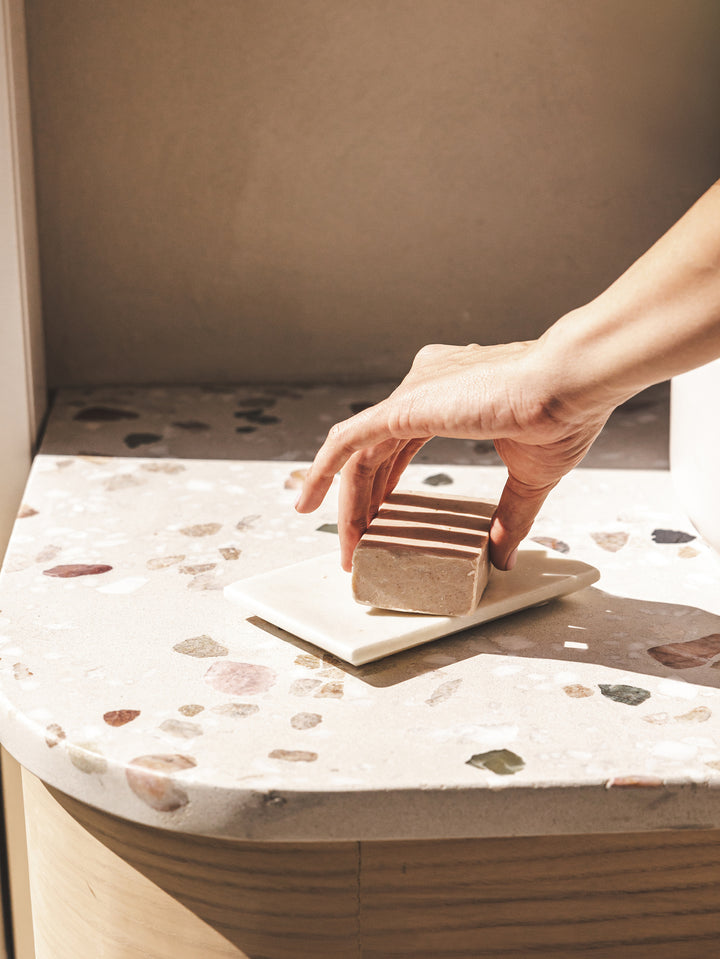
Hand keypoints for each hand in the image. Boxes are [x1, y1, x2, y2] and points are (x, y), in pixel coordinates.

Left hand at [295, 340, 613, 571]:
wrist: (573, 383)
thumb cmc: (562, 414)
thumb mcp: (529, 476)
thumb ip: (508, 515)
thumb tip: (502, 557)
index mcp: (447, 394)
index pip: (400, 443)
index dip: (386, 484)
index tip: (381, 520)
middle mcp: (422, 387)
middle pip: (375, 452)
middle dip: (364, 502)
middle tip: (358, 545)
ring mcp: (411, 394)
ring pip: (359, 454)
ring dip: (348, 503)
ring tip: (346, 546)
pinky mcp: (404, 406)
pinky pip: (347, 441)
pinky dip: (323, 471)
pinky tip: (309, 502)